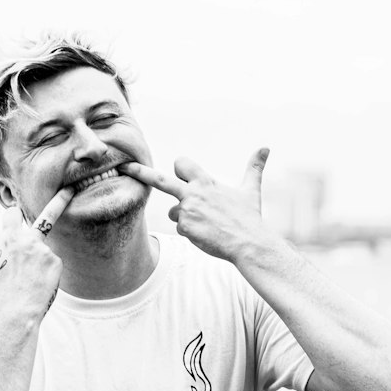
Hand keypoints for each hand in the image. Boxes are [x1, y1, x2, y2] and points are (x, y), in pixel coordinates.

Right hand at [0, 187, 73, 314]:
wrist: (16, 315)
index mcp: (8, 239)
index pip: (12, 214)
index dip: (11, 217)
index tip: (12, 216)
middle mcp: (28, 240)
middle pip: (44, 216)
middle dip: (59, 200)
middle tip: (70, 189)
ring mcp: (44, 251)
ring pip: (43, 250)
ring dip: (37, 260)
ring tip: (27, 281)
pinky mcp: (56, 263)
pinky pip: (53, 263)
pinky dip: (47, 272)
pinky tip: (38, 284)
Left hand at [123, 148, 270, 261]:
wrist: (249, 243)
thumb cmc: (250, 217)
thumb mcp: (250, 190)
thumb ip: (254, 167)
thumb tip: (266, 147)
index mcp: (205, 182)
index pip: (181, 163)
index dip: (181, 169)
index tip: (180, 172)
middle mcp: (192, 194)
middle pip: (159, 179)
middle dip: (140, 172)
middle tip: (125, 166)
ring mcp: (187, 212)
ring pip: (174, 212)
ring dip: (185, 217)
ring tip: (208, 224)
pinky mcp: (185, 228)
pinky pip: (181, 227)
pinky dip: (192, 232)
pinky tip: (206, 234)